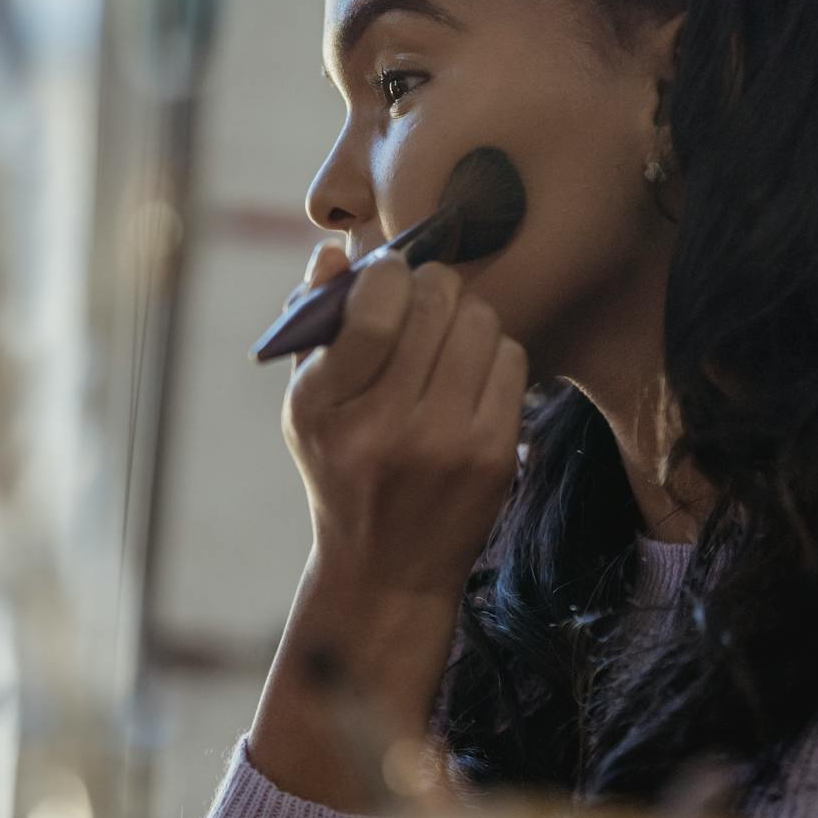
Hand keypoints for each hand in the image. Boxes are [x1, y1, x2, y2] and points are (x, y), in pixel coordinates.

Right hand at [281, 240, 527, 598]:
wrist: (387, 567)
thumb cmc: (339, 466)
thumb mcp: (305, 404)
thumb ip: (316, 323)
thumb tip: (336, 251)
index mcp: (326, 407)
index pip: (374, 309)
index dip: (389, 273)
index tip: (388, 275)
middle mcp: (385, 426)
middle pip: (436, 305)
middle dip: (432, 284)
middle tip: (424, 297)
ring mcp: (446, 443)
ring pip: (480, 323)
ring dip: (465, 313)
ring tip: (447, 335)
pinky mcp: (493, 455)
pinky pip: (511, 358)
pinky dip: (493, 350)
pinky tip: (470, 371)